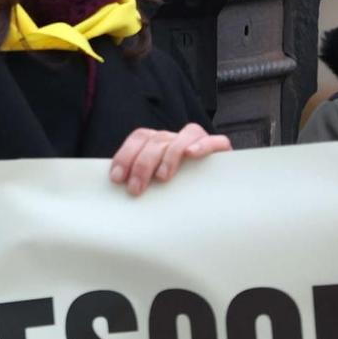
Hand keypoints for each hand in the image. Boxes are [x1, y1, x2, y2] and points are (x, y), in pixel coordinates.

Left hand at [109, 122, 230, 195]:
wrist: (219, 202)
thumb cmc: (180, 195)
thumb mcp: (156, 188)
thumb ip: (141, 184)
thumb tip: (116, 192)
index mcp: (159, 144)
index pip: (139, 138)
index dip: (125, 155)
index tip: (116, 178)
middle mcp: (176, 139)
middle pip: (157, 140)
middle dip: (142, 164)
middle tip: (136, 188)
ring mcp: (199, 142)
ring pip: (183, 136)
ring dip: (169, 155)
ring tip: (162, 177)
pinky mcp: (222, 151)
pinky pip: (216, 141)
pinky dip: (202, 145)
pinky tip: (191, 155)